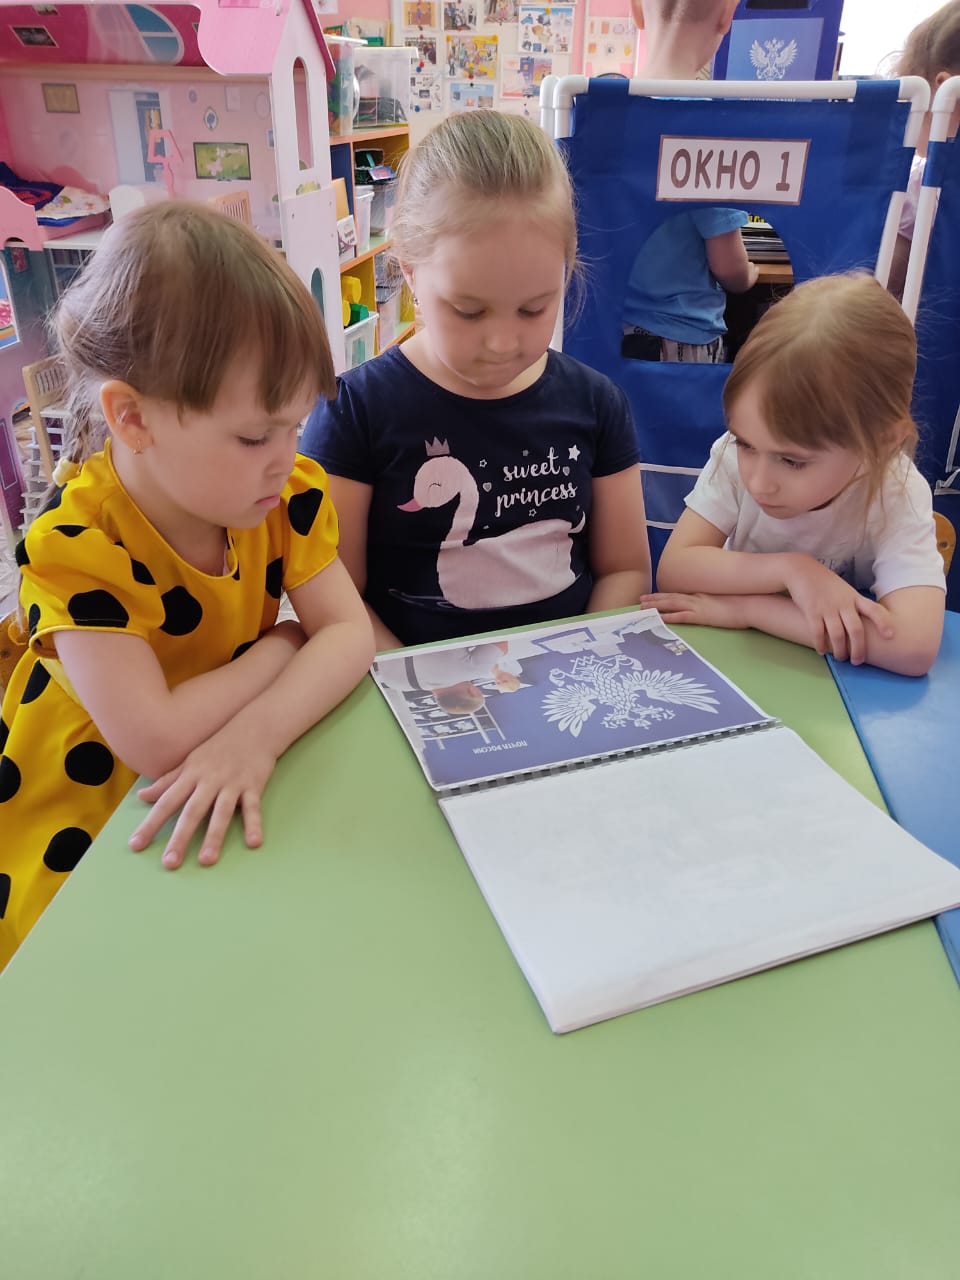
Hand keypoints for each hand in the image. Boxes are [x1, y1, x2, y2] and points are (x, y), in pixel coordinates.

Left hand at [128, 718, 277, 868]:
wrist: (254, 727)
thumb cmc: (219, 747)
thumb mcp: (190, 761)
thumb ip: (167, 781)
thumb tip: (142, 796)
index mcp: (191, 775)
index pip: (166, 802)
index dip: (150, 824)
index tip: (136, 845)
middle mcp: (209, 780)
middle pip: (192, 812)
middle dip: (180, 837)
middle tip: (169, 863)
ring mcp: (232, 783)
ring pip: (221, 812)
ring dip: (214, 837)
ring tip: (206, 861)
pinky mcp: (254, 785)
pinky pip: (253, 808)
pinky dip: (254, 824)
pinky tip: (253, 843)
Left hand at [641, 592, 748, 630]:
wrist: (752, 604)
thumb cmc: (742, 603)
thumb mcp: (724, 601)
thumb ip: (714, 602)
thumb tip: (710, 606)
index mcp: (702, 594)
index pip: (679, 594)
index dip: (664, 595)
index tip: (653, 596)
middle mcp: (697, 597)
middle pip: (671, 597)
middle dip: (655, 599)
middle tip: (640, 600)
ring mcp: (699, 606)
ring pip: (672, 604)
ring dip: (656, 606)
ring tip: (642, 607)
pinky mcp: (702, 616)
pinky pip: (682, 616)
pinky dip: (670, 617)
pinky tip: (659, 618)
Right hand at [782, 557, 893, 663]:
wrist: (802, 571)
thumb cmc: (825, 583)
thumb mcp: (844, 590)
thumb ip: (854, 604)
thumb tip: (862, 624)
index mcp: (854, 597)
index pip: (874, 609)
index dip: (883, 623)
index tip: (890, 636)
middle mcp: (843, 603)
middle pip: (856, 629)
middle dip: (858, 649)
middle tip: (857, 661)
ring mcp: (827, 608)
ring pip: (837, 635)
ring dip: (840, 650)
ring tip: (841, 658)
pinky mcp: (811, 611)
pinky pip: (817, 633)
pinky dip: (821, 644)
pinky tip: (822, 651)